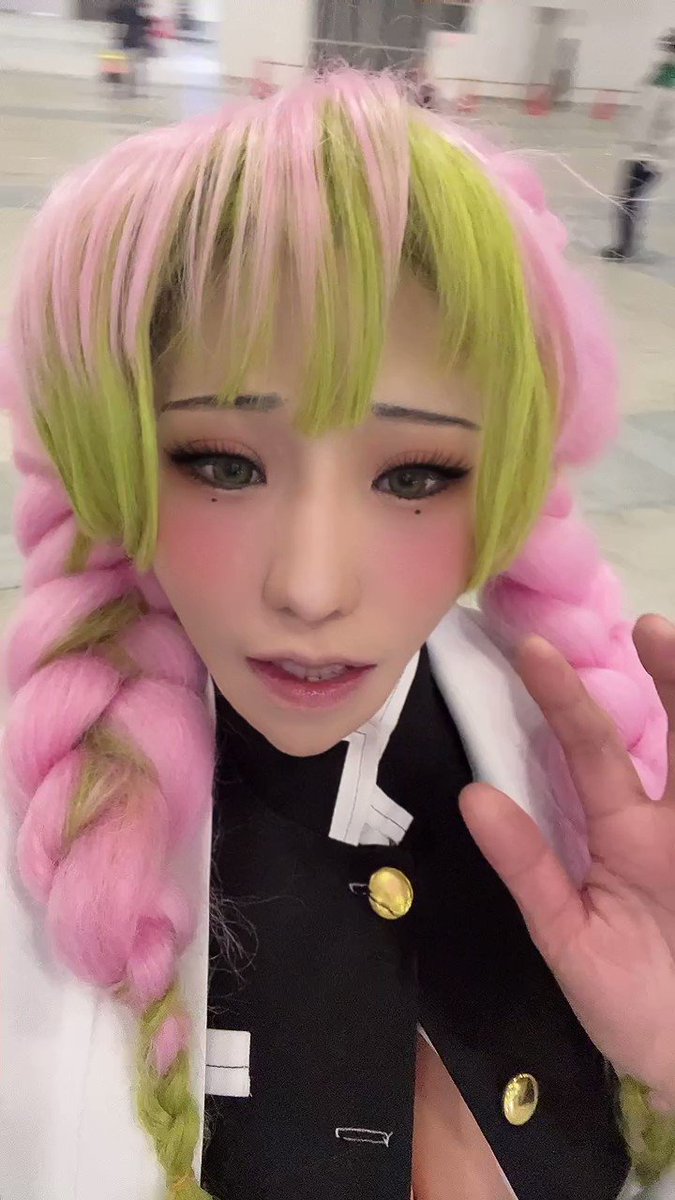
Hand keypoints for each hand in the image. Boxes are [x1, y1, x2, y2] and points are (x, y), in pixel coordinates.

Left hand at [459, 614, 674, 1108]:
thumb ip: (528, 869)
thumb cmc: (628, 1000)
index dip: (565, 701)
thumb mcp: (568, 937)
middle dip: (669, 678)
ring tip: (674, 647)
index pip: (591, 750)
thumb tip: (474, 797)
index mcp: (622, 833)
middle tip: (648, 627)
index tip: (534, 650)